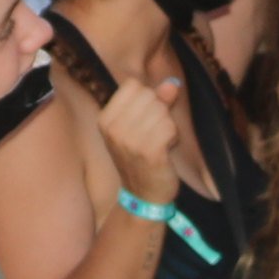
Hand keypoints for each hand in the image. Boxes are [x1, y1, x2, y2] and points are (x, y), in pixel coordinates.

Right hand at [94, 72, 182, 207]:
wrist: (144, 195)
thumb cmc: (142, 156)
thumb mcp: (140, 124)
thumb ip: (157, 100)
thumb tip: (172, 83)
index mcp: (106, 119)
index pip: (134, 85)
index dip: (146, 97)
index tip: (144, 118)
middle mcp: (114, 128)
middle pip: (150, 96)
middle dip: (159, 111)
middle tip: (153, 133)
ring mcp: (130, 141)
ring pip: (162, 111)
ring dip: (167, 125)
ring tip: (159, 142)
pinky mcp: (149, 152)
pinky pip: (170, 127)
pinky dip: (173, 136)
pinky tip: (166, 149)